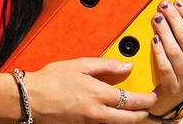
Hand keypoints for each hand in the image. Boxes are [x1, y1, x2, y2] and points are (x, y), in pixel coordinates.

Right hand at [25, 57, 156, 122]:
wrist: (30, 98)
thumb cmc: (50, 80)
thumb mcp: (78, 64)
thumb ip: (105, 64)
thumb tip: (126, 65)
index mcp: (98, 94)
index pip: (131, 100)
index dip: (146, 99)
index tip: (152, 95)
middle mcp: (97, 112)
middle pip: (130, 119)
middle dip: (142, 114)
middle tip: (147, 107)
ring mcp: (90, 123)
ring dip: (128, 119)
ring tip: (132, 112)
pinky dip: (111, 121)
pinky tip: (109, 114)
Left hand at [148, 0, 182, 116]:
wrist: (173, 93)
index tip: (179, 1)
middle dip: (175, 19)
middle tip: (164, 5)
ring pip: (176, 53)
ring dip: (165, 32)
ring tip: (157, 18)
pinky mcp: (172, 87)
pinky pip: (166, 68)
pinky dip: (159, 52)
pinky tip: (154, 39)